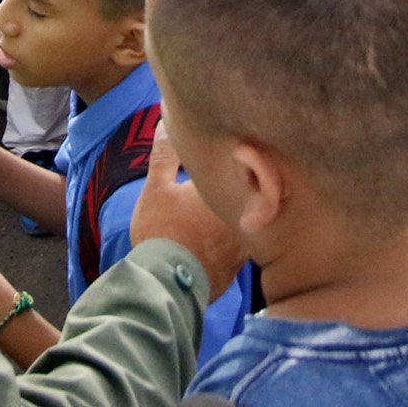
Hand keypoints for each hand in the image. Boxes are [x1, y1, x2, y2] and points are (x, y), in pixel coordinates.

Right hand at [128, 130, 243, 295]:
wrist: (165, 286)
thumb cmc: (161, 232)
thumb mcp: (156, 189)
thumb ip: (165, 154)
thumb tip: (165, 120)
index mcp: (229, 190)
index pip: (244, 166)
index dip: (239, 159)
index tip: (235, 150)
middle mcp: (245, 214)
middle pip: (251, 193)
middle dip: (244, 185)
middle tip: (234, 174)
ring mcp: (246, 241)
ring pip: (250, 219)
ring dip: (242, 212)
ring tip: (228, 205)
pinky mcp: (240, 264)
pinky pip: (245, 243)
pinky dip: (236, 237)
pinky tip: (221, 236)